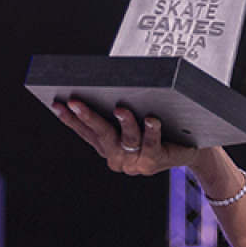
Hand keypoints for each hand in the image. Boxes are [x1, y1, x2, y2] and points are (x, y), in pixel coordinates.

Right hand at [52, 100, 197, 175]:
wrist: (188, 150)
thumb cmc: (158, 132)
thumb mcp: (134, 120)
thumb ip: (117, 111)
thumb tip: (105, 84)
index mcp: (107, 147)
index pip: (85, 132)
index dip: (69, 119)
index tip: (57, 103)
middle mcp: (117, 157)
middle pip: (101, 135)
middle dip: (88, 117)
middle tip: (76, 102)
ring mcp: (135, 162)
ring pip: (127, 140)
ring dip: (124, 123)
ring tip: (121, 109)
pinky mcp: (154, 161)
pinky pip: (152, 144)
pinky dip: (151, 131)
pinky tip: (152, 120)